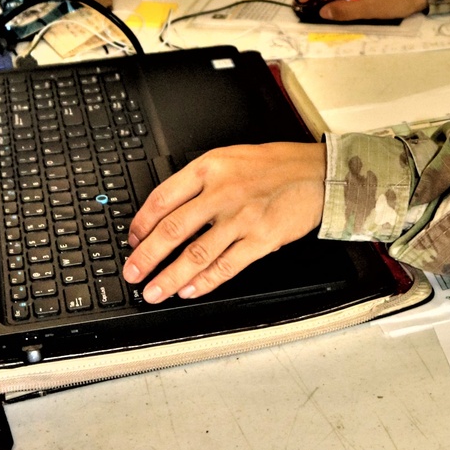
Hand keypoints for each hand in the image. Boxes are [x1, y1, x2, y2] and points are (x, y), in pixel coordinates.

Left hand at [123, 143, 325, 302]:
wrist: (317, 173)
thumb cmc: (274, 166)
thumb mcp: (230, 158)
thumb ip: (199, 182)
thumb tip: (168, 212)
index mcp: (209, 168)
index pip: (163, 199)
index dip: (141, 224)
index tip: (132, 240)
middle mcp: (222, 192)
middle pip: (172, 229)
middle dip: (146, 257)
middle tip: (132, 272)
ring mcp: (242, 217)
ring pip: (196, 254)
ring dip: (170, 277)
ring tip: (155, 291)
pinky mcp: (262, 239)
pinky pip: (227, 266)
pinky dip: (205, 282)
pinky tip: (190, 290)